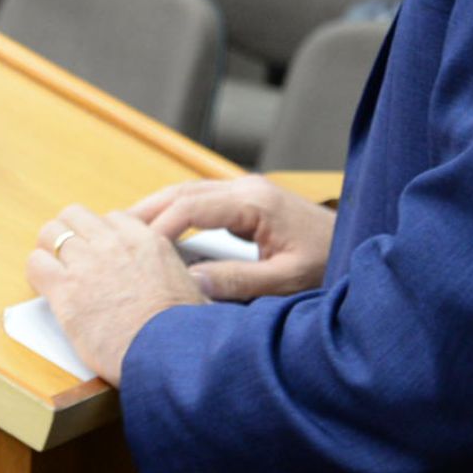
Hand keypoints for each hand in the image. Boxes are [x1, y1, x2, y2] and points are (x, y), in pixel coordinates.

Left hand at [27, 205, 205, 384]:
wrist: (169, 354)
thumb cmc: (185, 332)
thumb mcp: (191, 289)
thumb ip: (175, 276)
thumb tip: (185, 283)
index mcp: (146, 241)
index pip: (111, 218)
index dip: (101, 236)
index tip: (100, 253)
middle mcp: (113, 244)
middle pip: (75, 215)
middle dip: (70, 233)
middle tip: (70, 257)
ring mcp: (87, 263)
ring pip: (51, 233)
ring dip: (50, 250)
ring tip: (54, 271)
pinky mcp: (65, 290)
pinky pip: (36, 263)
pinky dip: (37, 272)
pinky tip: (46, 288)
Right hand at [124, 175, 337, 301]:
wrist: (362, 246)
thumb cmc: (330, 264)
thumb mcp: (285, 280)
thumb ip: (237, 282)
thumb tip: (189, 283)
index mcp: (254, 201)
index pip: (190, 206)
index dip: (157, 227)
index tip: (131, 249)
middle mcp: (247, 188)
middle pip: (182, 192)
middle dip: (145, 213)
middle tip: (110, 235)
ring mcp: (247, 191)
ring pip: (188, 193)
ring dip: (156, 211)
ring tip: (123, 234)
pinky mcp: (248, 201)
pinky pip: (201, 201)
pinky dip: (174, 214)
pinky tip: (157, 233)